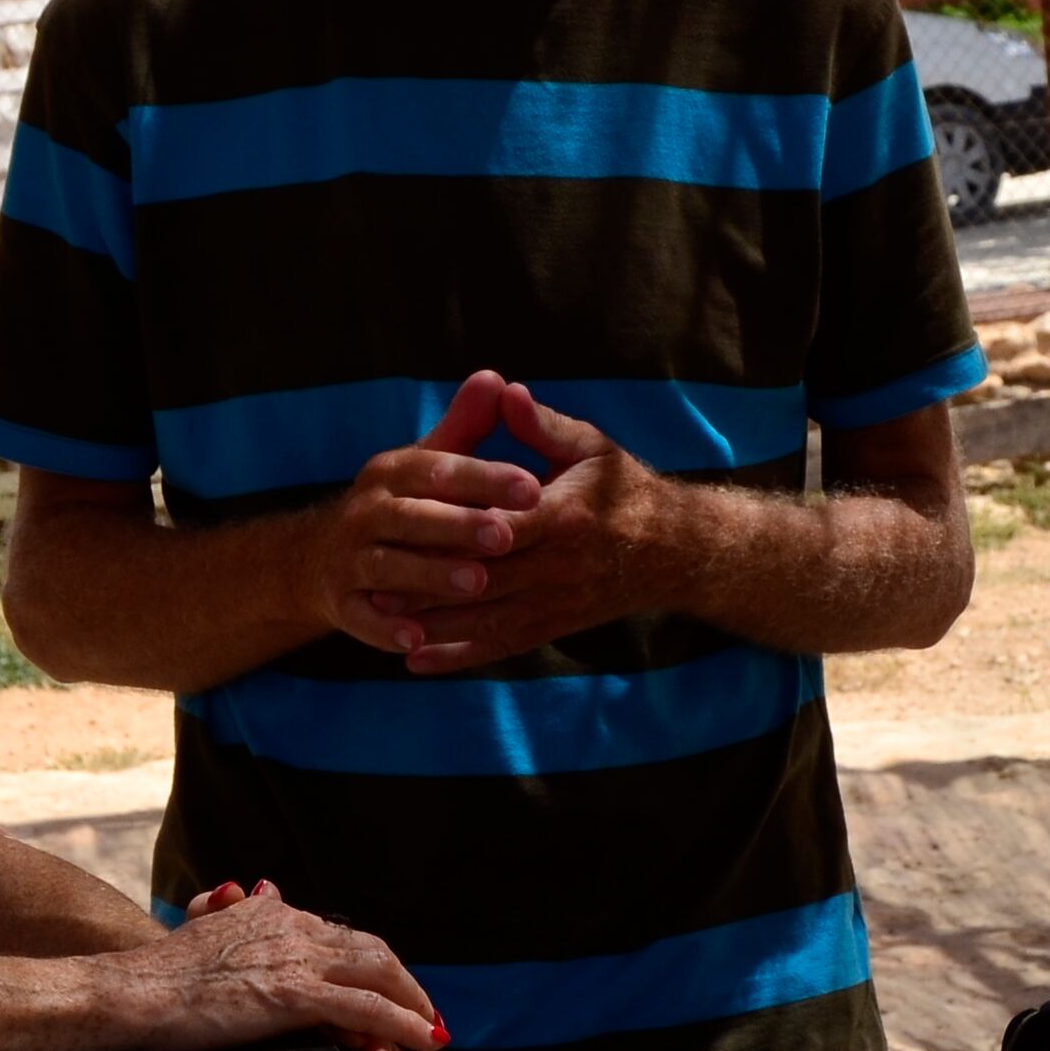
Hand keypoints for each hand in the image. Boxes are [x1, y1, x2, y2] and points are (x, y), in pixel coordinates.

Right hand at [123, 885, 442, 1050]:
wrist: (132, 991)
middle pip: (370, 951)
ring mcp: (296, 960)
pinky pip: (369, 1009)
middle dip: (404, 982)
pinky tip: (426, 1042)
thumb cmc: (156, 975)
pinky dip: (405, 1024)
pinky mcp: (294, 995)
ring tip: (432, 1030)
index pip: (339, 937)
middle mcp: (292, 926)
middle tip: (424, 1011)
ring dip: (414, 1004)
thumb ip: (234, 913)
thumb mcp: (204, 929)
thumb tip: (255, 890)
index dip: (370, 963)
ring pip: (380, 975)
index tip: (388, 986)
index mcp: (273, 914)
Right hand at [305, 373, 550, 658]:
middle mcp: (366, 511)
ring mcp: (349, 558)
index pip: (440, 470)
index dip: (486, 477)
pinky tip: (416, 640)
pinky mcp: (340, 602)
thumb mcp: (426, 463)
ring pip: (390, 566)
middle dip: (460, 526)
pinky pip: (362, 618)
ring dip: (431, 575)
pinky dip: (386, 629)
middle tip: (506, 536)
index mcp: (393, 472)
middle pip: (414, 517)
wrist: (318, 557)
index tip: (533, 487)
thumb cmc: (400, 505)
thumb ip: (464, 427)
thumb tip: (495, 378)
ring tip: (476, 583)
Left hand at [390, 383, 689, 675]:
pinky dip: (460, 656)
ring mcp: (557, 601)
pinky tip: (419, 660)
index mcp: (564, 515)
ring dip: (436, 627)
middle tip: (375, 588)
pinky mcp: (556, 626)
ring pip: (488, 620)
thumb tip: (503, 389)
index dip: (456, 532)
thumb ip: (542, 424)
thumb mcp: (591, 447)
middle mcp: (559, 565)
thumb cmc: (626, 489)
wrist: (674, 550)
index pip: (502, 525)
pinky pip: (503, 645)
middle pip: (486, 580)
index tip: (408, 534)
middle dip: (431, 587)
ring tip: (384, 625)